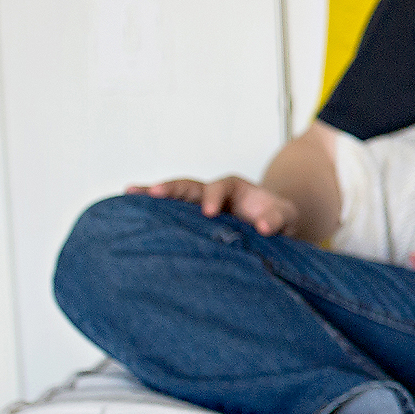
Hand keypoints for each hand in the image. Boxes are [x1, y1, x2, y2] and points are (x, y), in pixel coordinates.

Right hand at [128, 176, 297, 236]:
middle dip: (172, 188)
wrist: (271, 226)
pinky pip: (171, 214)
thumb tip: (264, 228)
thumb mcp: (285, 216)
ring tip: (129, 194)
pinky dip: (153, 211)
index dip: (214, 197)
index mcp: (234, 188)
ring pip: (174, 197)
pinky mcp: (191, 220)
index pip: (221, 187)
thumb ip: (277, 218)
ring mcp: (198, 205)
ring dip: (152, 195)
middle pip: (189, 185)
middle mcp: (212, 192)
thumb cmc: (277, 218)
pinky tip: (130, 212)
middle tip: (153, 193)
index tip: (209, 213)